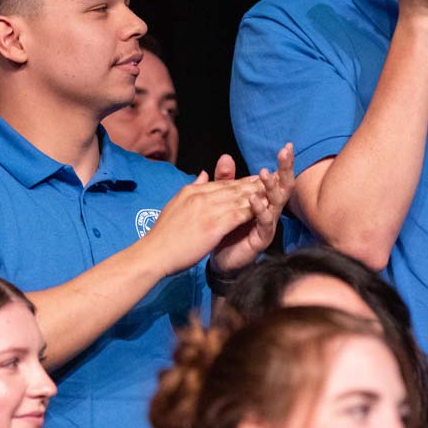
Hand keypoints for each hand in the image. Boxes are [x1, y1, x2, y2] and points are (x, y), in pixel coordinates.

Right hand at [139, 160, 267, 275]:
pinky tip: (265, 210)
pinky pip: (238, 214)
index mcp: (191, 191)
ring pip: (238, 198)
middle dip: (254, 183)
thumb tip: (203, 174)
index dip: (241, 181)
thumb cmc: (163, 236)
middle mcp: (200, 196)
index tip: (256, 178)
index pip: (221, 183)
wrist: (153, 253)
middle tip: (272, 179)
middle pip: (233, 187)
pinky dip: (253, 210)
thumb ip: (192, 189)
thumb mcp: (176, 205)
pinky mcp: (213, 225)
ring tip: (274, 192)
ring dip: (258, 194)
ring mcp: (207, 209)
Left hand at [210, 143, 294, 273]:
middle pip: (283, 187)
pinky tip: (254, 200)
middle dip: (285, 170)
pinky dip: (260, 211)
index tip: (287, 146)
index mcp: (264, 200)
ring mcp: (268, 225)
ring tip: (265, 174)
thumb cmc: (226, 229)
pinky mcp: (261, 239)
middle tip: (286, 153)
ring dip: (272, 188)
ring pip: (276, 204)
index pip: (277, 178)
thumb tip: (225, 156)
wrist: (219, 259)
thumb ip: (226, 179)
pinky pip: (265, 224)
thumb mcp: (224, 200)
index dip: (283, 163)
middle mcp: (270, 211)